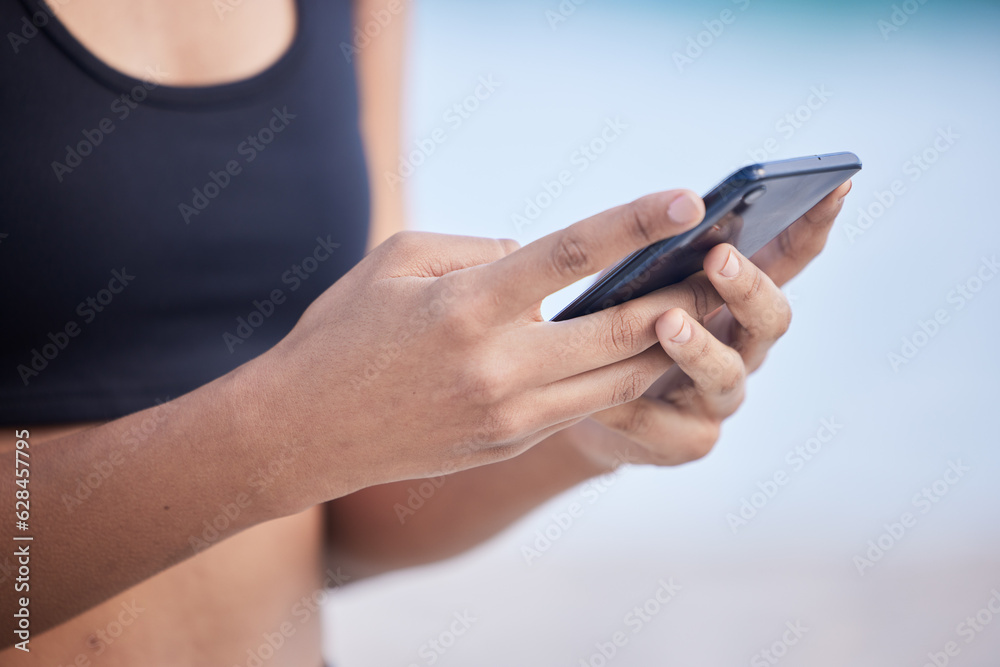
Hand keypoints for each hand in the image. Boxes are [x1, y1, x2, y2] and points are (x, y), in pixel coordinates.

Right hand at [244, 189, 728, 512]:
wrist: (305, 430)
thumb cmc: (344, 330)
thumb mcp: (398, 258)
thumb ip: (478, 250)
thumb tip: (536, 257)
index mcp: (467, 304)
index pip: (569, 254)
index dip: (634, 223)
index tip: (689, 200)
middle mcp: (497, 364)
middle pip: (617, 332)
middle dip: (681, 299)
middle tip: (726, 270)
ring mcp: (507, 414)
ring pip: (615, 380)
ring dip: (666, 347)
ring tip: (703, 314)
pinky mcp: (510, 443)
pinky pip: (581, 406)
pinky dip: (621, 379)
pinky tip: (646, 354)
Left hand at [565, 180, 852, 471]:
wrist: (580, 403)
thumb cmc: (614, 326)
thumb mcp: (634, 283)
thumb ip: (657, 257)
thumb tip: (669, 211)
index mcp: (737, 301)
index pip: (788, 259)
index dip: (814, 225)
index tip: (836, 185)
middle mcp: (742, 349)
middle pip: (770, 320)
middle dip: (749, 288)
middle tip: (720, 259)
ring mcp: (718, 399)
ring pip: (727, 375)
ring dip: (699, 347)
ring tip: (666, 323)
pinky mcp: (685, 441)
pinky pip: (660, 422)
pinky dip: (630, 407)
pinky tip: (601, 399)